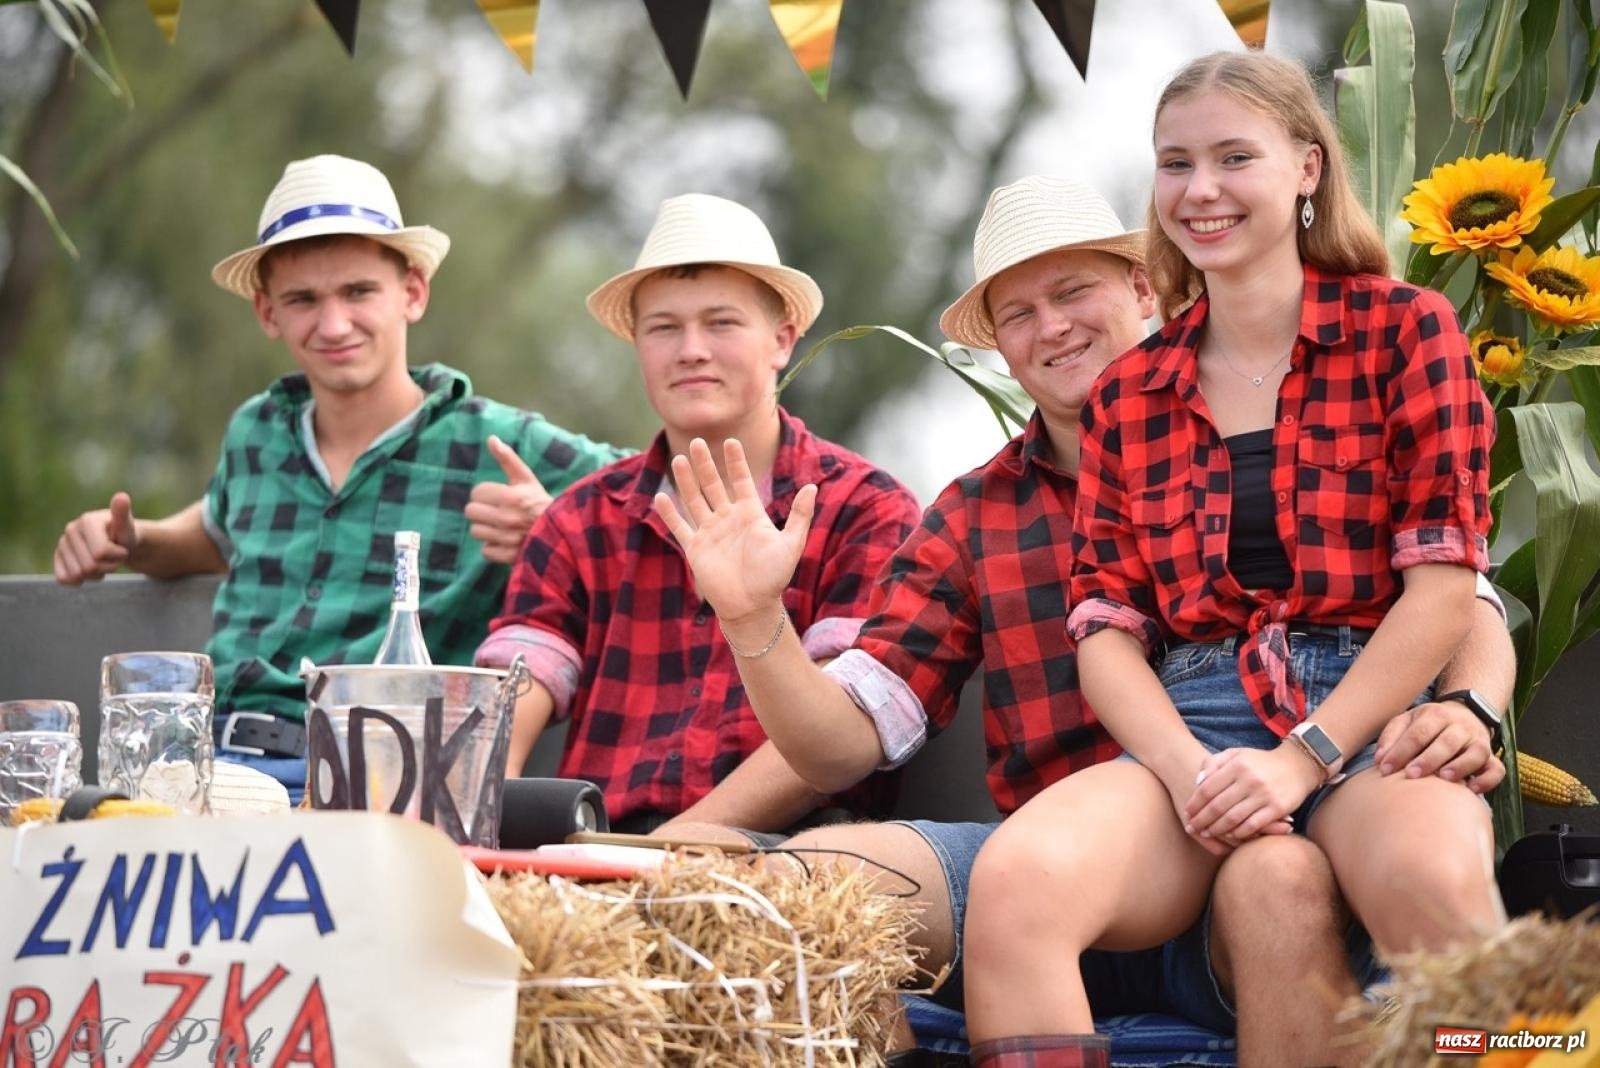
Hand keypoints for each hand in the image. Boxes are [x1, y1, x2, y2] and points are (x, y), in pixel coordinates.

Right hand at [54, 492, 137, 584]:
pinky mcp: (57, 557)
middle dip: (108, 566)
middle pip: (90, 566)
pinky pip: (64, 579)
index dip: (117, 556)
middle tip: (113, 555)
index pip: (101, 553)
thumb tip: (121, 497)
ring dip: (97, 573)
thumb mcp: (128, 526)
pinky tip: (88, 571)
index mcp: (87, 520)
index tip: (121, 547)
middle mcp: (70, 529)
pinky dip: (79, 581)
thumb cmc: (126, 535)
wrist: (120, 544)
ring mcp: (62, 543)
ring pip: (79, 575)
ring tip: (103, 560)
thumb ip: (123, 514)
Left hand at [466, 435, 552, 563]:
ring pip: (476, 531)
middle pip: (471, 512)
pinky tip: (505, 540)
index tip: (499, 496)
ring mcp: (508, 539)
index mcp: (512, 496)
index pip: (476, 492)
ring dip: (486, 529)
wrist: (563, 532)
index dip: (486, 493)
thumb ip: (507, 459)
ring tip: (501, 526)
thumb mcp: (527, 478)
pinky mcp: (508, 556)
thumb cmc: (541, 502)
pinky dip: (493, 547)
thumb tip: (491, 439)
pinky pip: (485, 551)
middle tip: (496, 511)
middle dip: (482, 510)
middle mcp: (508, 518)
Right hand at [653, 437, 816, 627]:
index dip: (736, 462)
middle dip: (706, 463)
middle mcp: (728, 519)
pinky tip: (661, 496)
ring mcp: (710, 532)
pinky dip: (670, 513)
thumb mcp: (791, 544)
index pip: (742, 481)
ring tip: (678, 459)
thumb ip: (799, 515)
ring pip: (695, 500)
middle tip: (697, 441)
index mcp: (750, 514)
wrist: (752, 606)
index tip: (732, 441)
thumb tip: (811, 487)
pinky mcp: (695, 548)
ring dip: (686, 480)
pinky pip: (680, 527)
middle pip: (714, 485)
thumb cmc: (774, 577)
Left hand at [1183, 747, 1315, 844]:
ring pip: (1233, 818)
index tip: (1187, 812)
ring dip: (1217, 829)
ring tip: (1207, 833)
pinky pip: (1253, 825)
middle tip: (1192, 828)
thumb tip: (1198, 782)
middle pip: (1218, 805)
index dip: (1195, 803)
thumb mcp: (1236, 754)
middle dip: (1202, 820)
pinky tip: (1230, 836)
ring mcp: (1264, 794)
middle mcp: (1249, 779)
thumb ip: (1214, 763)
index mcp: (1237, 765)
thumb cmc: (1261, 761)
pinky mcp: (1277, 808)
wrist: (1298, 765)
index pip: (1208, 788)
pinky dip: (1239, 832)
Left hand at [1375, 700, 1503, 792]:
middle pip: (1446, 742)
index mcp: (1435, 715)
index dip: (1400, 751)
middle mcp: (1459, 726)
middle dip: (1428, 759)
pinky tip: (1472, 789)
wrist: (1463, 714)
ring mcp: (1478, 740)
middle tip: (1411, 775)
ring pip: (1475, 753)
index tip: (1385, 769)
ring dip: (1460, 766)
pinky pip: (1496, 769)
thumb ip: (1391, 736)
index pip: (1417, 733)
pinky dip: (1487, 780)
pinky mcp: (1491, 756)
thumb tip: (1379, 759)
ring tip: (1443, 778)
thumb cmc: (1427, 724)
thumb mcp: (1406, 721)